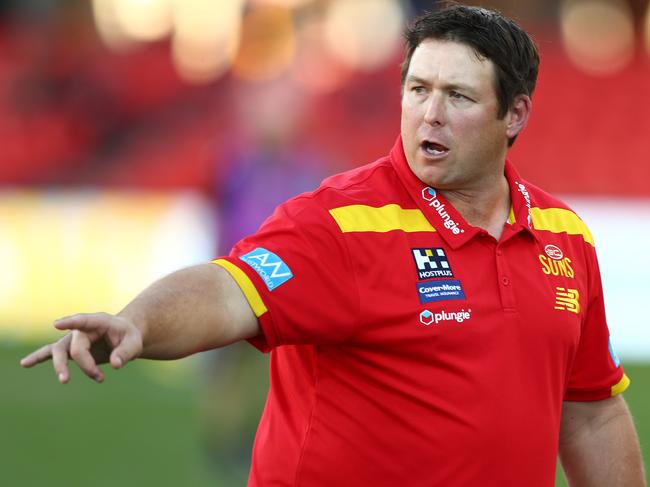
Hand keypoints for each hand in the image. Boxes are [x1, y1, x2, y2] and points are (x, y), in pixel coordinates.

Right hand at [20, 312, 142, 383]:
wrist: (123, 337)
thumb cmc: (129, 337)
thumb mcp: (134, 343)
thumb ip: (125, 352)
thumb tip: (115, 365)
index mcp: (99, 321)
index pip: (83, 320)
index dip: (71, 322)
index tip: (57, 324)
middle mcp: (82, 329)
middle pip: (76, 347)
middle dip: (87, 365)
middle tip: (100, 378)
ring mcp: (73, 338)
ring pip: (59, 350)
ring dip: (61, 366)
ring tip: (65, 380)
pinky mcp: (70, 348)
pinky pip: (51, 352)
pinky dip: (38, 358)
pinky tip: (25, 364)